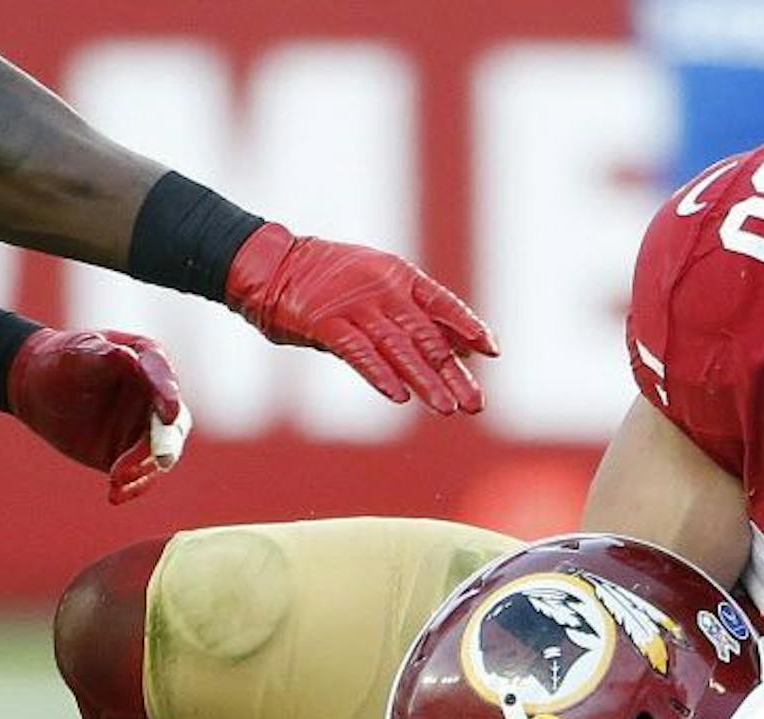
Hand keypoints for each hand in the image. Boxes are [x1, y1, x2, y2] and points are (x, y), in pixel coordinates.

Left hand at [6, 328, 190, 503]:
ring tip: (116, 478)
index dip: (167, 397)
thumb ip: (100, 357)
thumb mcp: (72, 358)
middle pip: (171, 424)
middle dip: (164, 443)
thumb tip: (128, 358)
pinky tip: (114, 496)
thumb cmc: (56, 364)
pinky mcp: (133, 456)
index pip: (162, 379)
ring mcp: (146, 429)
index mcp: (146, 362)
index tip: (169, 415)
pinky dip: (132, 488)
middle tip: (160, 459)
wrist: (37, 391)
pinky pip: (140, 475)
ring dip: (142, 468)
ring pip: (158, 454)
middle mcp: (155, 397)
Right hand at [224, 223, 496, 414]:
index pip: (443, 303)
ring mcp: (355, 306)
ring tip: (447, 409)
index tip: (492, 351)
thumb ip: (420, 318)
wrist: (271, 265)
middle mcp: (383, 290)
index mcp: (401, 277)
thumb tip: (466, 347)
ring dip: (424, 381)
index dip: (468, 326)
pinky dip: (379, 374)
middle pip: (426, 336)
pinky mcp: (325, 323)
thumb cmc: (332, 283)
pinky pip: (358, 352)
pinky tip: (399, 396)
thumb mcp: (381, 289)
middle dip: (453, 373)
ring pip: (398, 349)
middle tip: (475, 404)